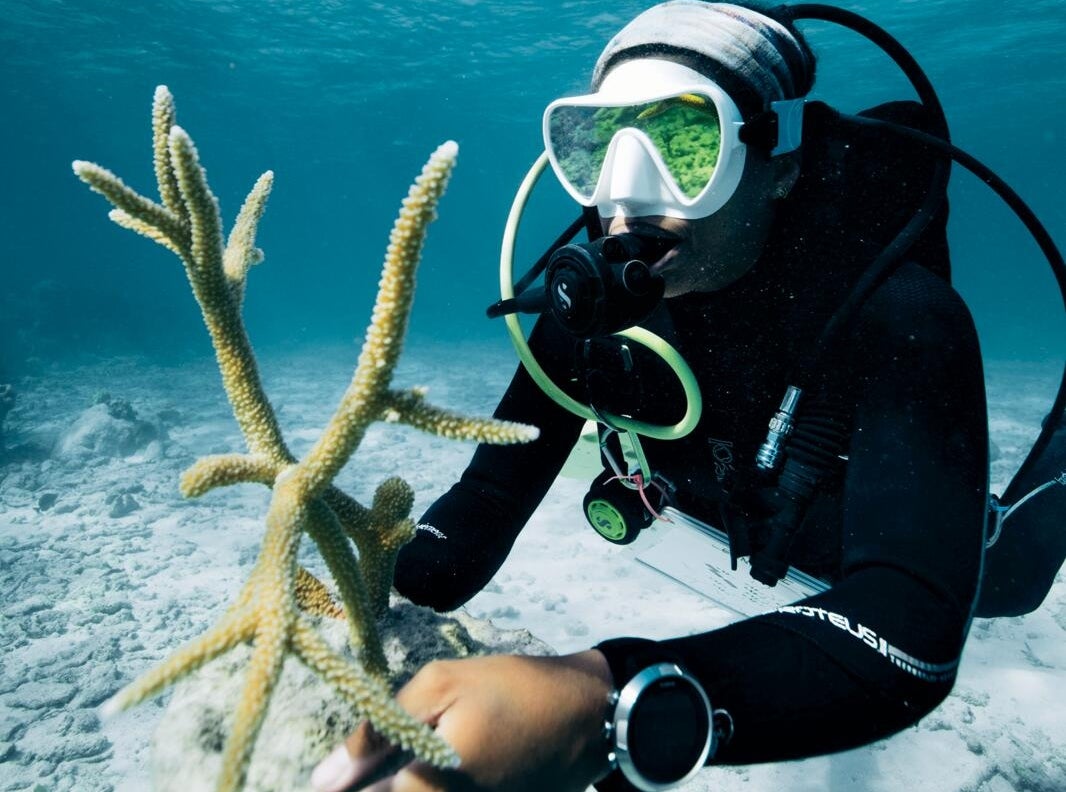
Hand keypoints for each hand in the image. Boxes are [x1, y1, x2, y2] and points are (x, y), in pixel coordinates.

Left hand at [310, 650, 614, 791]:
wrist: (591, 715)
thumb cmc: (514, 690)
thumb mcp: (442, 685)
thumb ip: (379, 730)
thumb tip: (324, 777)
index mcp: (430, 789)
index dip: (345, 785)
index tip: (328, 777)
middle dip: (370, 784)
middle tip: (361, 767)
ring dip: (399, 783)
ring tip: (388, 766)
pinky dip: (427, 786)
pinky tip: (423, 771)